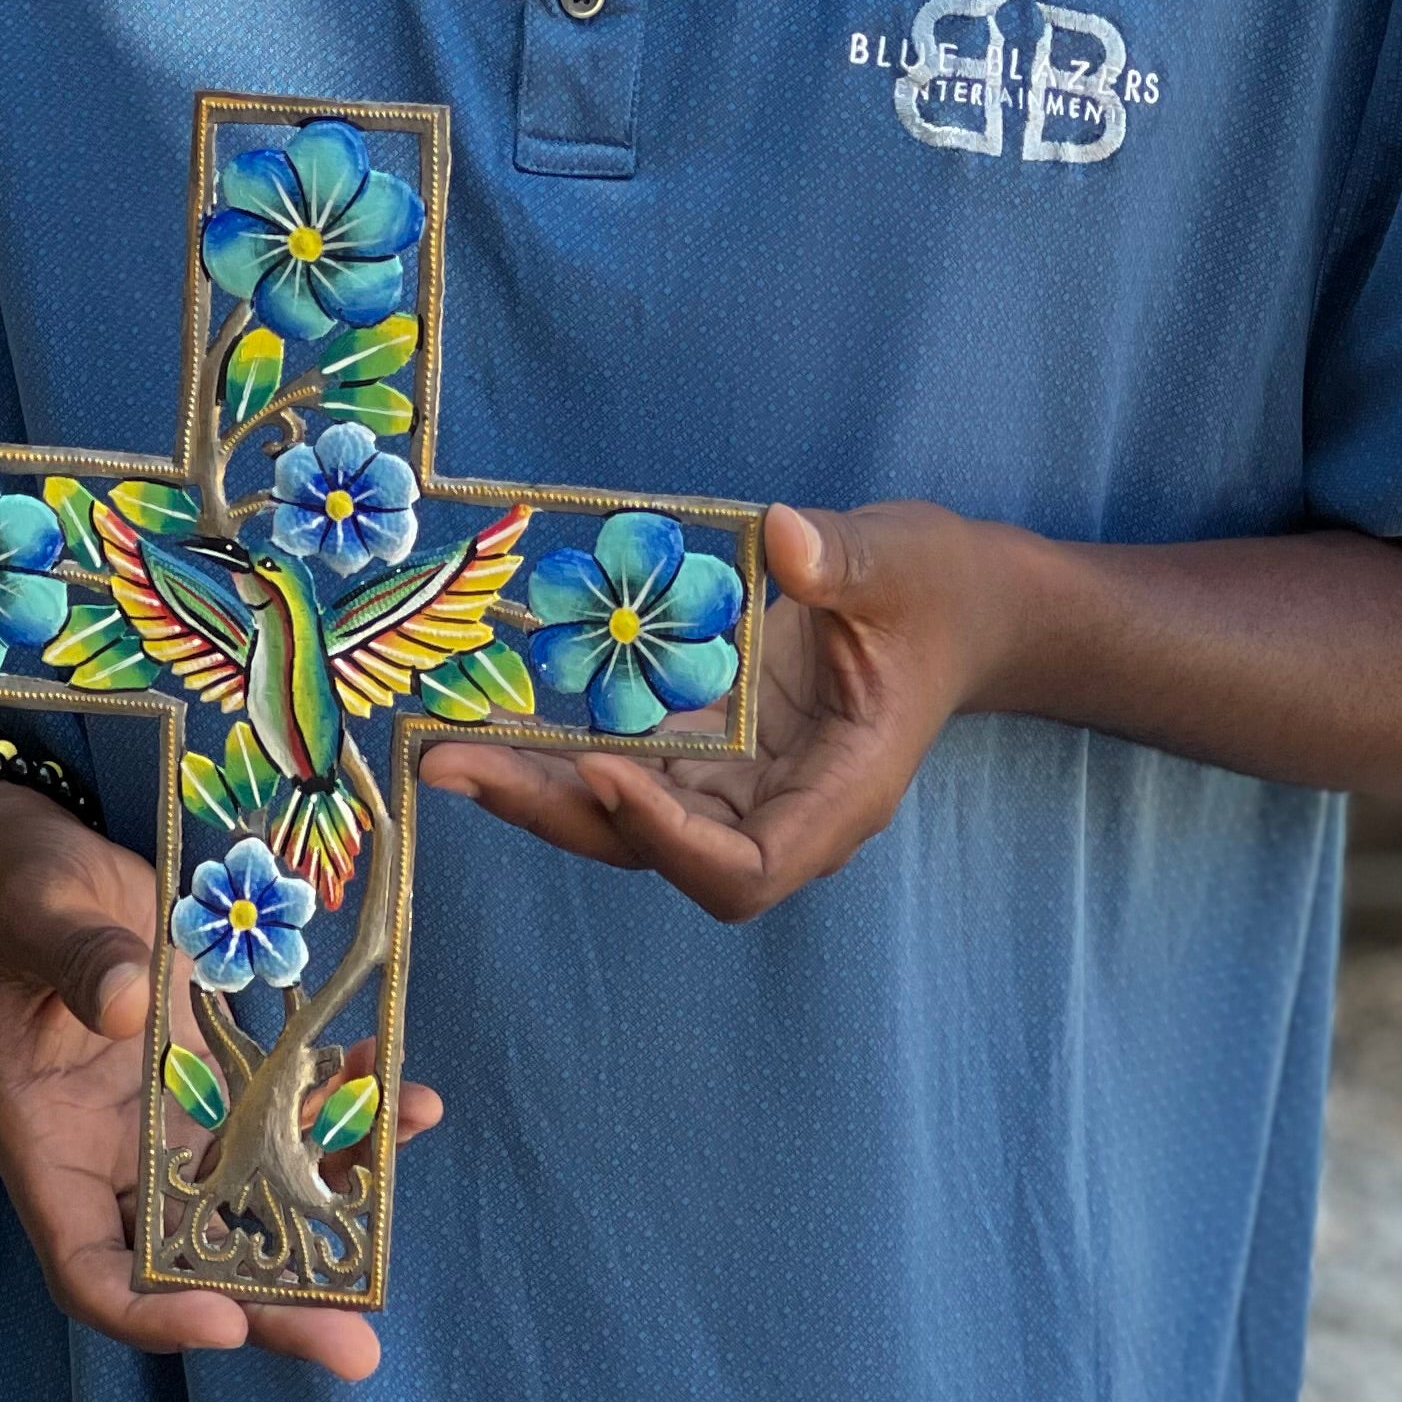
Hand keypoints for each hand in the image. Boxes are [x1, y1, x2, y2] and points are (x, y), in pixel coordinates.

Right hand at [0, 779, 440, 1380]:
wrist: (40, 865)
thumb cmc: (13, 897)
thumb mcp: (30, 916)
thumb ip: (78, 960)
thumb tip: (133, 1002)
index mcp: (49, 1150)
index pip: (89, 1270)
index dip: (151, 1310)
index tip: (222, 1321)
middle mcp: (119, 1156)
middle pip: (195, 1262)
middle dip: (276, 1307)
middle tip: (354, 1349)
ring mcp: (178, 1121)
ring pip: (260, 1197)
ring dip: (335, 1205)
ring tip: (406, 1173)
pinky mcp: (225, 1074)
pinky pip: (292, 1114)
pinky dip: (347, 1114)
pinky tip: (404, 1094)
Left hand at [422, 499, 1017, 920]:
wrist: (958, 608)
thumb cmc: (941, 591)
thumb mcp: (902, 563)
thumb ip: (844, 560)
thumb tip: (782, 535)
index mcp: (839, 796)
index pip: (744, 865)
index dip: (668, 835)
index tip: (606, 768)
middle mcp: (778, 809)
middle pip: (656, 851)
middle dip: (555, 813)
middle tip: (452, 767)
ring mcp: (738, 782)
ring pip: (625, 816)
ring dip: (536, 786)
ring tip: (443, 748)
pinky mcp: (709, 746)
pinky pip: (624, 760)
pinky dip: (559, 741)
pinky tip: (489, 707)